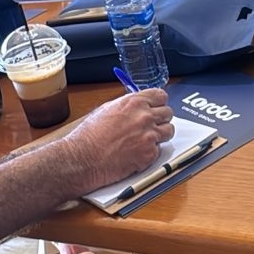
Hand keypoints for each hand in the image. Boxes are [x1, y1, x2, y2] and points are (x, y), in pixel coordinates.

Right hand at [60, 89, 174, 192]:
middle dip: (161, 118)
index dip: (159, 102)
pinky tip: (136, 152)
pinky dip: (151, 152)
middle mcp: (144, 116)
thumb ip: (127, 106)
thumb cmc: (89, 136)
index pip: (160, 95)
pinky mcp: (150, 154)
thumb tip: (137, 106)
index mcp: (134, 102)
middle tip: (152, 125)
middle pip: (168, 113)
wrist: (84, 158)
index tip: (157, 107)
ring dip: (160, 135)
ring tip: (146, 139)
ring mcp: (149, 136)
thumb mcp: (106, 109)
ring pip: (169, 131)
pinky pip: (159, 150)